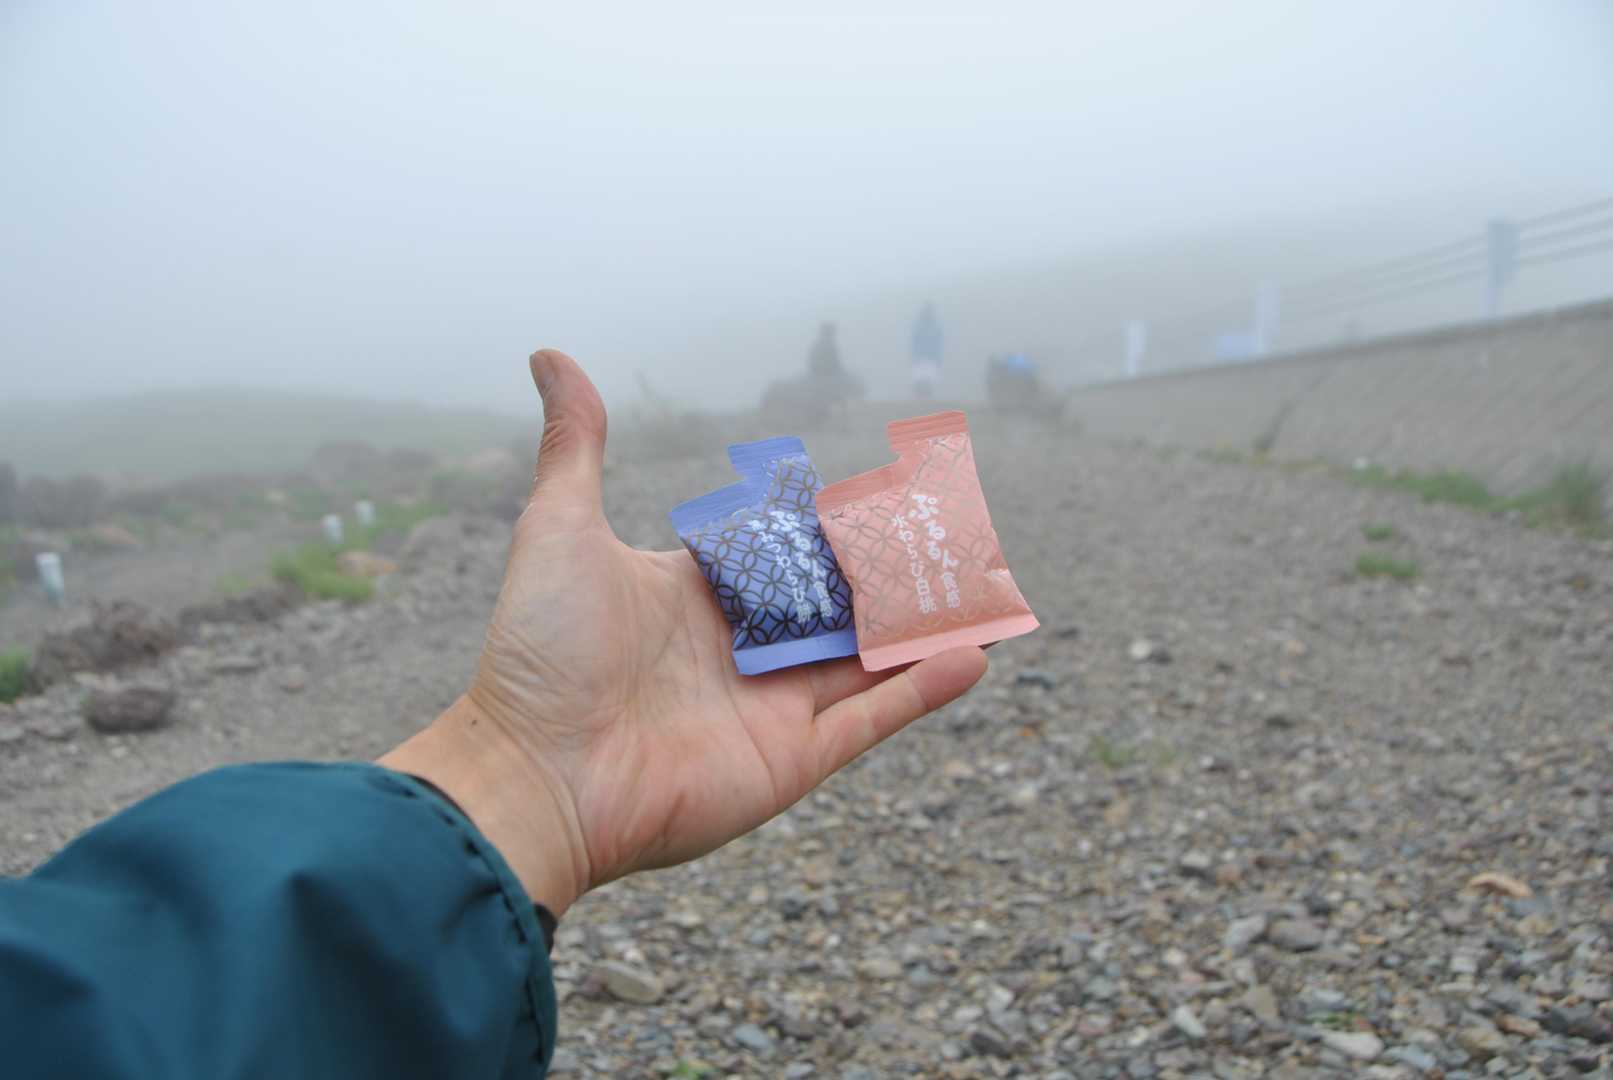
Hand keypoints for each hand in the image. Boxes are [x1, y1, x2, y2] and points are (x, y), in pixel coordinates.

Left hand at [382, 351, 986, 912]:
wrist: (531, 773)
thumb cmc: (539, 651)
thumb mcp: (560, 527)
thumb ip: (576, 447)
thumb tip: (550, 355)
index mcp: (696, 600)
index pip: (781, 556)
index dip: (829, 529)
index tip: (883, 494)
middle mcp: (740, 654)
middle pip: (836, 608)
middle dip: (892, 578)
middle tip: (953, 539)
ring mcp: (770, 710)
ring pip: (866, 661)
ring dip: (922, 630)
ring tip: (981, 592)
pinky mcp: (790, 762)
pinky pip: (869, 719)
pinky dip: (920, 691)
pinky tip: (969, 656)